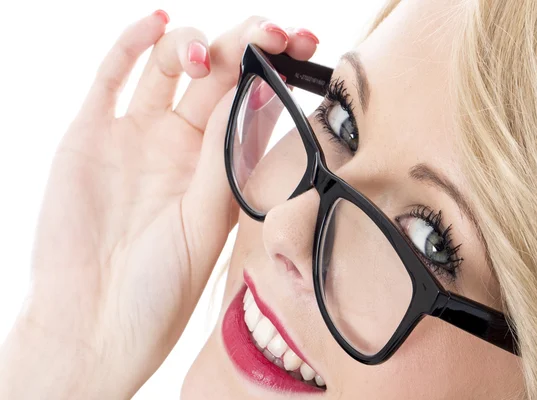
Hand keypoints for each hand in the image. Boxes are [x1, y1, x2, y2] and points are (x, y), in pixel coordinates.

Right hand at [0, 11, 317, 398]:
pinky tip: (158, 23)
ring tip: (202, 55)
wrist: (97, 322)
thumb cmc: (161, 285)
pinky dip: (133, 44)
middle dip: (245, 44)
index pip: (251, 101)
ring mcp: (137, 135)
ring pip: (168, 65)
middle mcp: (181, 145)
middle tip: (268, 32)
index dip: (276, 68)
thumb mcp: (207, 219)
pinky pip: (113, 77)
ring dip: (193, 43)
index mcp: (217, 166)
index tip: (301, 44)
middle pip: (217, 74)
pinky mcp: (92, 133)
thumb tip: (249, 93)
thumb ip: (223, 156)